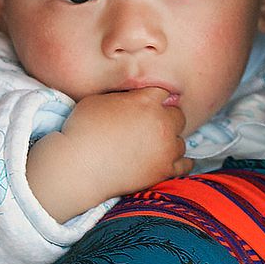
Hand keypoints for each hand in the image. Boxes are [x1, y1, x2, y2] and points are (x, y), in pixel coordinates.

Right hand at [27, 88, 191, 221]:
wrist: (79, 167)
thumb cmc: (83, 131)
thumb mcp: (99, 100)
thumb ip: (124, 96)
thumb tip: (133, 98)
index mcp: (147, 101)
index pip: (163, 93)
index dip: (154, 99)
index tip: (147, 105)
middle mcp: (162, 123)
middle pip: (178, 115)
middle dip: (166, 119)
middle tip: (150, 127)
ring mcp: (166, 148)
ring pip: (181, 141)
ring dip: (170, 142)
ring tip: (153, 146)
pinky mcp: (165, 170)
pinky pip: (185, 164)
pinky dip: (178, 162)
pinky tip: (169, 160)